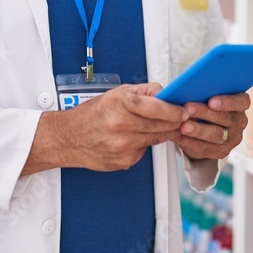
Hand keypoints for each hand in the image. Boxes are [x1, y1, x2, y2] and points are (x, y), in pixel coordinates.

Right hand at [23, 83, 188, 174]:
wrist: (68, 138)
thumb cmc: (91, 115)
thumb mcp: (115, 93)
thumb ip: (142, 91)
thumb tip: (164, 91)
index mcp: (120, 104)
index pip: (158, 107)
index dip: (175, 110)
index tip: (184, 110)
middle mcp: (122, 126)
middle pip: (162, 125)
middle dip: (174, 122)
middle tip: (181, 118)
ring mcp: (123, 145)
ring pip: (157, 139)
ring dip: (162, 132)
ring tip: (159, 125)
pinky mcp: (125, 161)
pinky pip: (145, 150)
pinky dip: (145, 144)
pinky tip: (136, 138)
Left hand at [172, 93, 249, 160]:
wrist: (206, 128)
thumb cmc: (206, 104)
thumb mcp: (208, 96)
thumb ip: (203, 92)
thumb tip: (186, 90)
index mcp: (240, 103)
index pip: (241, 101)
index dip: (227, 102)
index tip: (211, 101)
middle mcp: (239, 121)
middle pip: (225, 117)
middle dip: (204, 113)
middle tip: (188, 109)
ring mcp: (232, 138)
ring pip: (215, 134)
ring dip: (198, 130)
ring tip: (183, 126)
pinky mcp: (221, 152)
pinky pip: (205, 148)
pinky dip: (190, 141)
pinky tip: (179, 136)